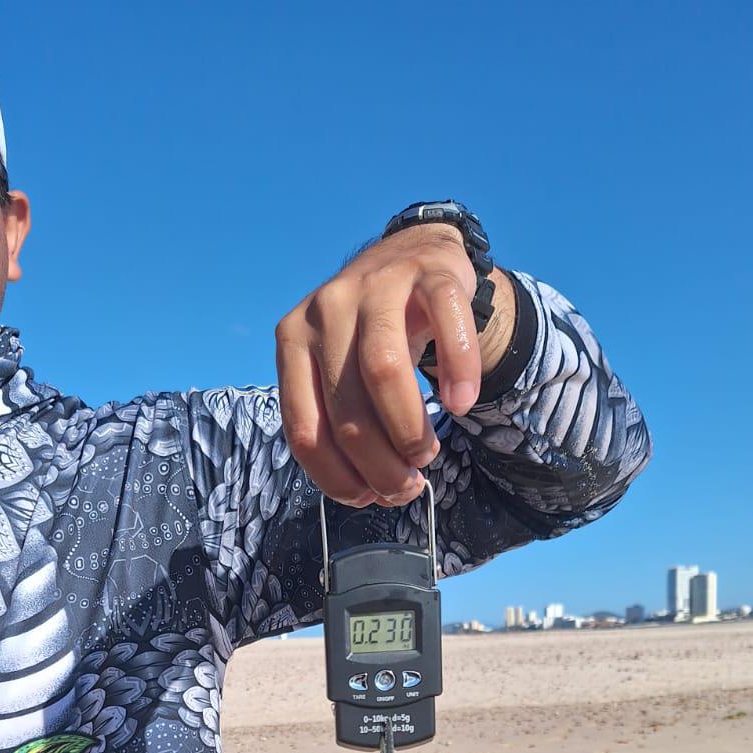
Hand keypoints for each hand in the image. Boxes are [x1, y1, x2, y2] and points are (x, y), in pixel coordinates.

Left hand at [274, 223, 481, 507]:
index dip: (337, 478)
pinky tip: (460, 404)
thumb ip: (345, 426)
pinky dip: (457, 373)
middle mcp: (326, 310)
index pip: (304, 431)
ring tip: (426, 455)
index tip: (367, 497)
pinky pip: (447, 326)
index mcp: (292, 342)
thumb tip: (371, 493)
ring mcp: (375, 286)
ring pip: (384, 372)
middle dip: (380, 466)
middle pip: (347, 411)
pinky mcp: (428, 272)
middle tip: (406, 485)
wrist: (414, 255)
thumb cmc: (374, 335)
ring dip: (409, 431)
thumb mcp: (342, 374)